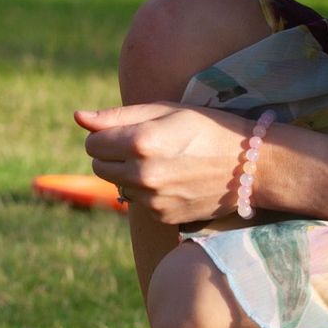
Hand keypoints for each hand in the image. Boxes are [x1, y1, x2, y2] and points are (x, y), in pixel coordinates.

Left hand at [76, 102, 253, 225]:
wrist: (249, 165)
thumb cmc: (206, 128)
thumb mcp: (165, 111)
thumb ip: (117, 116)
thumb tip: (78, 117)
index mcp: (141, 142)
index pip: (92, 143)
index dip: (105, 135)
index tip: (126, 131)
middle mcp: (143, 174)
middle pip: (98, 166)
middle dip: (112, 155)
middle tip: (143, 146)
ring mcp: (153, 199)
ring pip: (117, 185)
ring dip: (129, 174)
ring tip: (162, 162)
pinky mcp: (162, 216)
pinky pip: (138, 202)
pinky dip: (147, 191)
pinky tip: (173, 179)